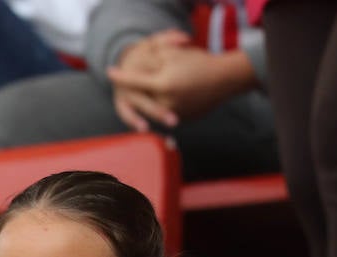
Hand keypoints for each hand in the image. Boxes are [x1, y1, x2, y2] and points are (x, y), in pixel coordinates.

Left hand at [108, 43, 257, 128]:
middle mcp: (167, 103)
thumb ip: (150, 62)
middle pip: (139, 100)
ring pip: (150, 110)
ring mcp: (175, 114)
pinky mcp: (182, 120)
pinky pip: (165, 115)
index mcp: (164, 85)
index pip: (135, 80)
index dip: (121, 76)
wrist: (226, 78)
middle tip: (118, 86)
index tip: (110, 71)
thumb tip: (130, 70)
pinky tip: (158, 103)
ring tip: (139, 96)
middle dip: (128, 92)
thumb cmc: (199, 62)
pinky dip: (160, 109)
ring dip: (143, 104)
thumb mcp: (173, 56)